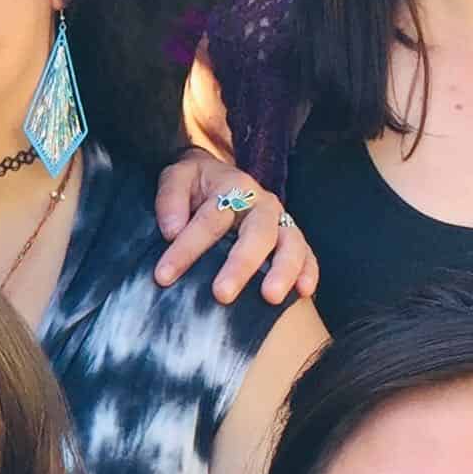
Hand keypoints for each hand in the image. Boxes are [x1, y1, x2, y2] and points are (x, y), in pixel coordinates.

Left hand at [152, 151, 316, 305]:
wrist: (217, 176)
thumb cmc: (195, 183)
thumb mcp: (175, 178)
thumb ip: (170, 199)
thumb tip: (171, 231)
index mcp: (233, 185)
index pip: (210, 219)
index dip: (186, 249)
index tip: (163, 276)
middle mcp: (262, 203)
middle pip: (257, 233)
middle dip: (240, 265)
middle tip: (222, 294)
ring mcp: (281, 221)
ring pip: (290, 243)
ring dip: (282, 271)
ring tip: (270, 297)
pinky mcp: (291, 238)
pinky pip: (307, 254)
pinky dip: (309, 272)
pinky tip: (304, 292)